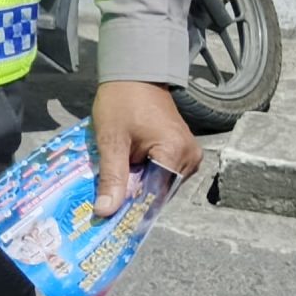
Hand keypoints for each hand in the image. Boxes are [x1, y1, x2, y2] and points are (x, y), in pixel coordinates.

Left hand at [90, 80, 202, 216]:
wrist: (134, 75)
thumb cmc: (121, 101)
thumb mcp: (111, 140)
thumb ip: (112, 177)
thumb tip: (106, 211)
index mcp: (176, 152)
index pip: (156, 195)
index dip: (132, 208)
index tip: (111, 220)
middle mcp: (190, 157)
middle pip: (159, 191)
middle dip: (133, 197)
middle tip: (106, 204)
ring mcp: (189, 155)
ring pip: (160, 184)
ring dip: (138, 186)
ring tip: (114, 187)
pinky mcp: (182, 152)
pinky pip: (163, 173)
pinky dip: (145, 176)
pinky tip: (126, 174)